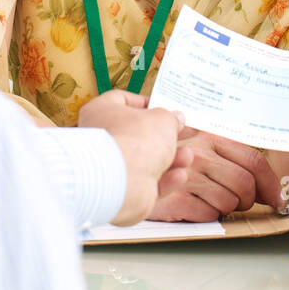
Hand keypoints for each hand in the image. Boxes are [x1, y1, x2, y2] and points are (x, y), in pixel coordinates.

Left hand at [78, 90, 192, 225]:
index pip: (122, 100)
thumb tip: (176, 118)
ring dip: (169, 158)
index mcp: (101, 111)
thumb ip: (171, 118)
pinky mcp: (120, 189)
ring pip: (143, 160)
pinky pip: (145, 182)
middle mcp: (102, 138)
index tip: (165, 107)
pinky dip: (164, 179)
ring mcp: (110, 166)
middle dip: (164, 135)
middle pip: (136, 133)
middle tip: (182, 133)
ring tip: (187, 156)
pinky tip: (180, 175)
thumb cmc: (135, 140)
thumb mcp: (163, 119)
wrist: (122, 182)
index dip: (147, 102)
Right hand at [148, 129, 284, 221]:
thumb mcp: (197, 144)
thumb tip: (266, 181)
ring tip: (209, 199)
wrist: (124, 164)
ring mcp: (187, 175)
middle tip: (239, 202)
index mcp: (210, 135)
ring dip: (226, 208)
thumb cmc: (168, 158)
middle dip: (249, 200)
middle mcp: (200, 152)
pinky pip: (208, 214)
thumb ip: (226, 155)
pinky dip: (207, 215)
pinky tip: (193, 204)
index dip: (271, 184)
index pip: (253, 160)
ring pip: (229, 203)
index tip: (279, 200)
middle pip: (245, 185)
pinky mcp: (175, 198)